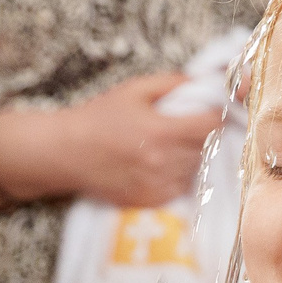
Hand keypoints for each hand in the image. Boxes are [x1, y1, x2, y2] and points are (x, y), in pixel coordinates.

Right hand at [52, 74, 223, 206]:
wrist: (65, 153)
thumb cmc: (98, 118)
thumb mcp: (134, 89)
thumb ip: (172, 83)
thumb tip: (204, 81)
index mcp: (161, 131)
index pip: (212, 127)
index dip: (217, 116)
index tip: (211, 111)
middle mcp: (163, 162)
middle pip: (209, 149)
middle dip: (205, 136)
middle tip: (190, 126)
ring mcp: (157, 185)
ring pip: (197, 170)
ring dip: (193, 157)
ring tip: (172, 145)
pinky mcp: (150, 201)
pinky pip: (181, 188)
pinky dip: (179, 175)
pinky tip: (161, 163)